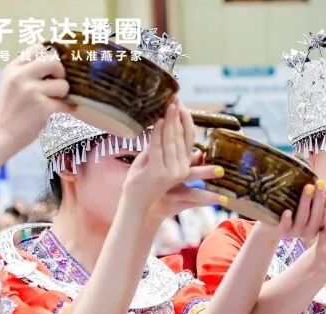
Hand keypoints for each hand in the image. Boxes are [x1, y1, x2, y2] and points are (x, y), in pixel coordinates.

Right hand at [0, 45, 74, 147]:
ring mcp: (33, 92)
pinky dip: (67, 109)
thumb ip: (27, 71)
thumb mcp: (10, 82)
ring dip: (62, 95)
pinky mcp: (44, 108)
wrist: (1, 134)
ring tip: (51, 102)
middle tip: (57, 84)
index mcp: (13, 68)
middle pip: (54, 62)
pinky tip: (59, 112)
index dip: (49, 57)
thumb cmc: (10, 109)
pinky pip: (66, 105)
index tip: (51, 69)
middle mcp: (21, 76)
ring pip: (63, 85)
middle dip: (60, 74)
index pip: (38, 49)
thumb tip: (56, 62)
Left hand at [122, 102, 220, 217]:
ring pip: (171, 140)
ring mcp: (171, 171)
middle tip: (174, 99)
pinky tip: (157, 121)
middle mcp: (181, 169)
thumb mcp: (153, 159)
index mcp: (183, 165)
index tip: (181, 105)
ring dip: (168, 121)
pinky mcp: (158, 172)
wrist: (136, 202)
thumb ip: (160, 144)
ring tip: (167, 106)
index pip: (189, 139)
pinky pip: (158, 148)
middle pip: (181, 137)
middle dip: (177, 116)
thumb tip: (162, 121)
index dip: (186, 121)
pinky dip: (157, 133)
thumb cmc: (143, 180)